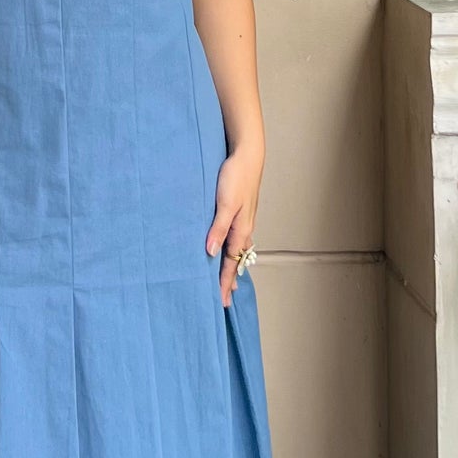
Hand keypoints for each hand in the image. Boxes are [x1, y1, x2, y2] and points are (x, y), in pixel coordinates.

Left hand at [205, 145, 261, 307]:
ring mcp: (243, 221)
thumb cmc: (235, 177)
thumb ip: (217, 229)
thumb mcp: (225, 204)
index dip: (223, 283)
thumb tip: (210, 253)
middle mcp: (243, 229)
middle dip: (229, 280)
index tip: (219, 302)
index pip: (230, 264)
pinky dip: (232, 252)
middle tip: (224, 299)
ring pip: (237, 251)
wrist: (247, 155)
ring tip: (227, 281)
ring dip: (231, 267)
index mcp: (240, 230)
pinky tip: (228, 250)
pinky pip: (236, 239)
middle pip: (235, 261)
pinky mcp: (240, 212)